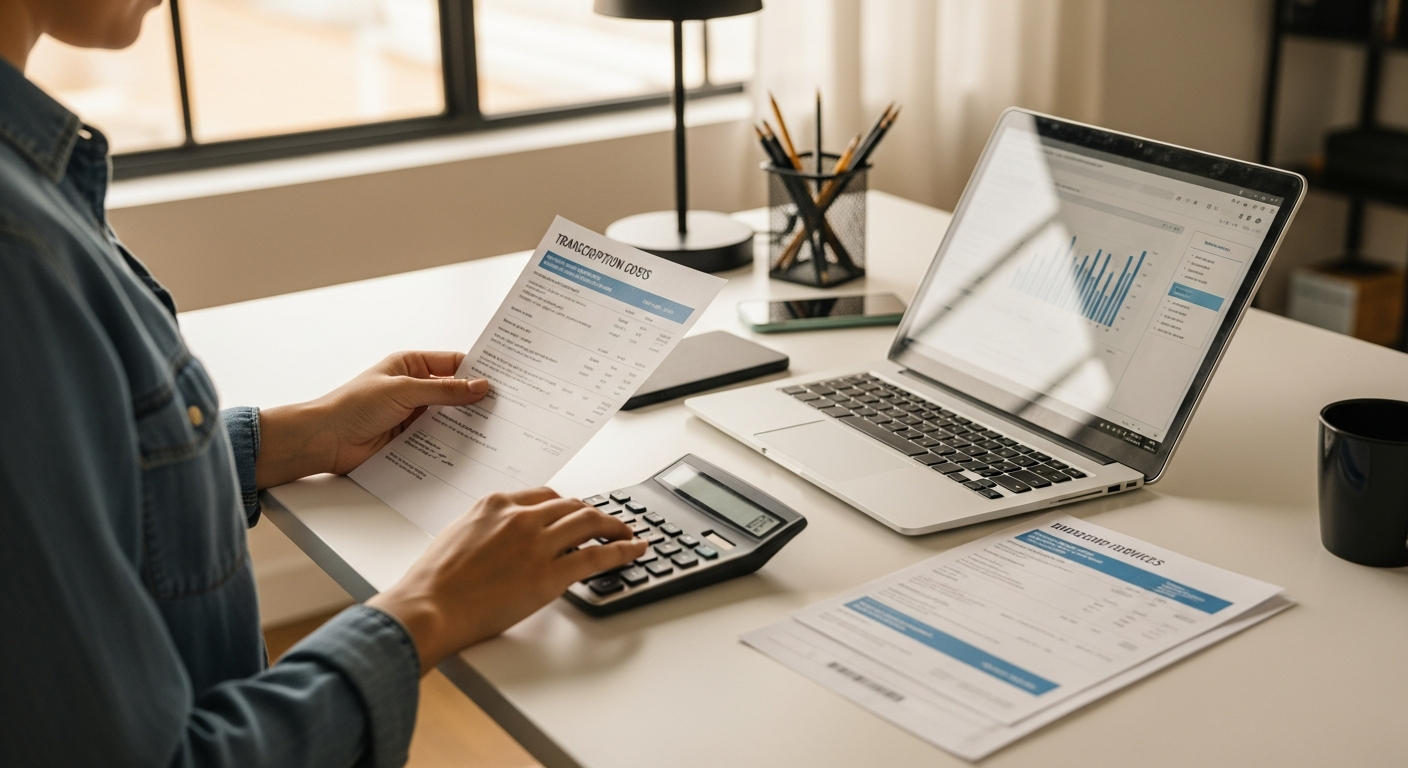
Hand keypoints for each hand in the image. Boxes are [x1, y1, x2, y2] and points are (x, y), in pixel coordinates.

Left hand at [255, 351, 487, 488]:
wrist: (325, 440)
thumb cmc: (353, 405)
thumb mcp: (403, 390)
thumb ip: (444, 391)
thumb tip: (479, 386)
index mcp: (411, 365)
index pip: (453, 363)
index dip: (478, 369)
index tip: (504, 377)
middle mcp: (414, 387)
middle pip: (455, 391)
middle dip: (476, 398)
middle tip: (507, 405)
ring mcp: (413, 414)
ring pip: (449, 416)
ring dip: (466, 422)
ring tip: (496, 427)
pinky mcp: (410, 438)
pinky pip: (438, 438)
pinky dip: (452, 442)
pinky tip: (471, 447)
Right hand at [367, 488, 647, 672]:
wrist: (427, 607)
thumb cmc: (433, 582)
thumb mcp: (457, 537)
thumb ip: (485, 530)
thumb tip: (500, 540)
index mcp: (496, 504)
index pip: (544, 496)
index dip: (566, 506)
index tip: (574, 513)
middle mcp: (521, 517)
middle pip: (571, 506)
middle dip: (593, 514)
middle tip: (607, 524)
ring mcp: (538, 544)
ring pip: (590, 522)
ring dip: (614, 526)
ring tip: (627, 534)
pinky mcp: (550, 574)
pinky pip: (598, 555)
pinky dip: (622, 549)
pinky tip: (634, 550)